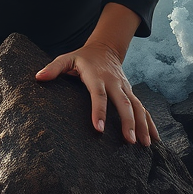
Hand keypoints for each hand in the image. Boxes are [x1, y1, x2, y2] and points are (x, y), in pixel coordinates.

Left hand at [35, 41, 159, 146]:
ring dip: (142, 125)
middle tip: (130, 141)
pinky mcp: (131, 93)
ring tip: (144, 145)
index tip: (99, 129)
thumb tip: (38, 77)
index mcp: (97, 77)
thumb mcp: (67, 58)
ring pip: (137, 107)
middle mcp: (114, 83)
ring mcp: (125, 88)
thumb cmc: (83, 57)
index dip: (99, 112)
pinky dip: (150, 123)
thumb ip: (54, 68)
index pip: (99, 96)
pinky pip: (142, 108)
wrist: (105, 48)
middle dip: (128, 122)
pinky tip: (154, 139)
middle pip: (123, 103)